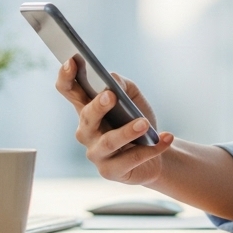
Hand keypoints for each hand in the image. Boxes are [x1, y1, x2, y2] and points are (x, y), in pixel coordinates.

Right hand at [55, 58, 174, 184]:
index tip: (71, 61)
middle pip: (87, 117)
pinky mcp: (111, 171)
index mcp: (86, 108)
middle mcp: (86, 131)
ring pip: (109, 142)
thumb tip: (112, 81)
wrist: (154, 149)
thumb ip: (122, 85)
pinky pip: (131, 159)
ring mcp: (96, 153)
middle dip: (98, 107)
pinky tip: (166, 138)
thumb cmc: (137, 118)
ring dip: (128, 131)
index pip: (68, 90)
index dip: (66, 76)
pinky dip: (151, 149)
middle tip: (110, 96)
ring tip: (145, 123)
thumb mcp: (132, 97)